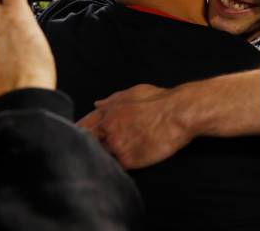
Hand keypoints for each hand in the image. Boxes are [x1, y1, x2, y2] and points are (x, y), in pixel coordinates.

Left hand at [77, 84, 192, 168]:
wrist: (178, 115)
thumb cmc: (160, 101)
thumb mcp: (134, 92)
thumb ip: (112, 100)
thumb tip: (96, 104)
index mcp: (107, 113)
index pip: (83, 126)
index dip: (81, 132)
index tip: (82, 136)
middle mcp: (108, 130)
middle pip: (89, 143)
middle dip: (93, 144)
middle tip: (103, 146)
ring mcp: (116, 146)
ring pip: (103, 156)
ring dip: (108, 155)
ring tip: (124, 152)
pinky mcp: (128, 161)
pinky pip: (118, 166)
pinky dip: (122, 164)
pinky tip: (132, 159)